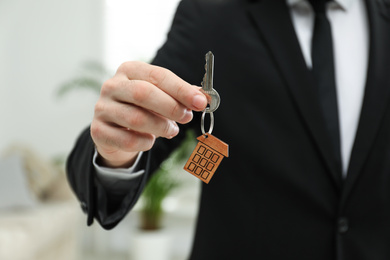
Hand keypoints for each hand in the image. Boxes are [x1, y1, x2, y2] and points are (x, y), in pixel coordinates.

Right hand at [91, 61, 206, 167]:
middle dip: (171, 107)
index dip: (181, 89)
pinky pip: (127, 140)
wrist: (115, 130)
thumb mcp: (161, 97)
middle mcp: (112, 86)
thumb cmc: (143, 109)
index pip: (158, 75)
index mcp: (130, 70)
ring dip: (161, 127)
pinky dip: (145, 142)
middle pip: (143, 93)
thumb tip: (204, 97)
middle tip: (187, 118)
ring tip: (172, 130)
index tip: (201, 102)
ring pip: (136, 118)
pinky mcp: (98, 130)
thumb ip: (181, 96)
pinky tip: (150, 140)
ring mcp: (102, 108)